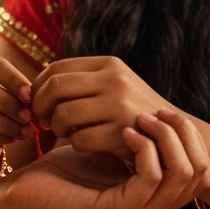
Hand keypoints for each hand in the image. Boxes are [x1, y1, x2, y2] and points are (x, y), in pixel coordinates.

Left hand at [0, 109, 209, 208]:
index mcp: (153, 198)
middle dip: (185, 134)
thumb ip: (128, 140)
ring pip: (184, 174)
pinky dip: (144, 149)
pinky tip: (125, 132)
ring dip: (167, 138)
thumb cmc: (57, 173)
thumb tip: (148, 111)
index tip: (166, 112)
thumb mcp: (104, 152)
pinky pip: (152, 177)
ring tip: (141, 118)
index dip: (192, 138)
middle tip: (158, 112)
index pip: (202, 173)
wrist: (21, 199)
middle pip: (202, 173)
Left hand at [32, 56, 170, 156]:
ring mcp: (120, 105)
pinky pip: (80, 139)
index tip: (35, 102)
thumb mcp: (113, 85)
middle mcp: (114, 79)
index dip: (38, 87)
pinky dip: (75, 144)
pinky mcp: (123, 132)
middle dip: (40, 106)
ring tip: (64, 132)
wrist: (174, 135)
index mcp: (109, 64)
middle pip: (55, 87)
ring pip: (64, 114)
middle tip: (43, 120)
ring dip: (56, 127)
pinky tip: (83, 143)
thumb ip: (82, 81)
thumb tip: (36, 84)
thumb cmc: (131, 112)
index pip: (56, 68)